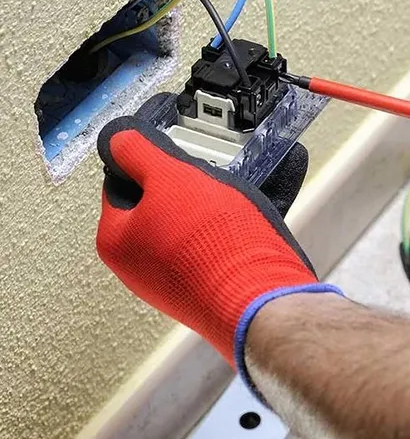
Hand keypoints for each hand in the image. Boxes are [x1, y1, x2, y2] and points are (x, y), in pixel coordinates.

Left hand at [96, 115, 340, 379]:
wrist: (262, 300)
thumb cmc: (214, 245)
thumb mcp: (170, 177)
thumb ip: (138, 151)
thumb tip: (117, 138)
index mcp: (117, 240)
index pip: (120, 181)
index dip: (147, 158)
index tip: (171, 149)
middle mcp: (138, 266)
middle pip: (155, 202)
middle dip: (183, 183)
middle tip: (205, 173)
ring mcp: (173, 279)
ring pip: (186, 222)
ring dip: (208, 204)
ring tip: (231, 198)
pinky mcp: (205, 287)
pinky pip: (209, 243)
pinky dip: (225, 228)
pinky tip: (244, 222)